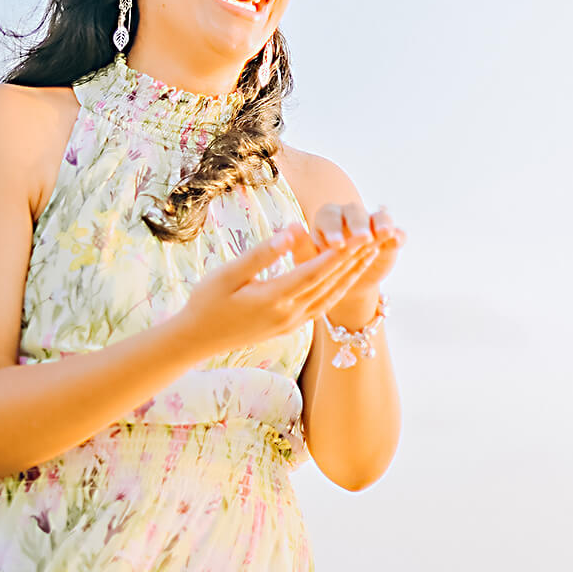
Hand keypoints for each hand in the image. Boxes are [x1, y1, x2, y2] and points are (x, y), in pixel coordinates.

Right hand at [175, 224, 372, 359]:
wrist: (196, 340)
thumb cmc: (206, 301)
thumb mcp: (228, 274)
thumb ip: (261, 253)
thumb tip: (292, 231)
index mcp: (272, 299)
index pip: (313, 272)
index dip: (337, 254)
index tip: (358, 235)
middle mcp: (288, 314)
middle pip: (329, 284)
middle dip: (354, 260)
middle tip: (376, 239)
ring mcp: (291, 323)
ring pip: (330, 297)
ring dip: (352, 275)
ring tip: (371, 254)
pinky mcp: (290, 327)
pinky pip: (322, 306)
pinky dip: (338, 290)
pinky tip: (348, 278)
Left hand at [309, 201, 403, 317]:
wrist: (339, 284)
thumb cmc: (317, 270)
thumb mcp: (306, 262)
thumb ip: (300, 245)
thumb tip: (292, 227)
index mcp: (326, 218)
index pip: (329, 217)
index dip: (333, 229)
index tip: (336, 245)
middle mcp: (349, 216)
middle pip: (355, 212)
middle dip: (358, 225)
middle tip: (362, 239)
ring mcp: (371, 225)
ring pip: (378, 217)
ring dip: (381, 223)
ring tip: (384, 234)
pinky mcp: (389, 237)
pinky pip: (396, 232)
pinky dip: (398, 235)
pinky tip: (397, 241)